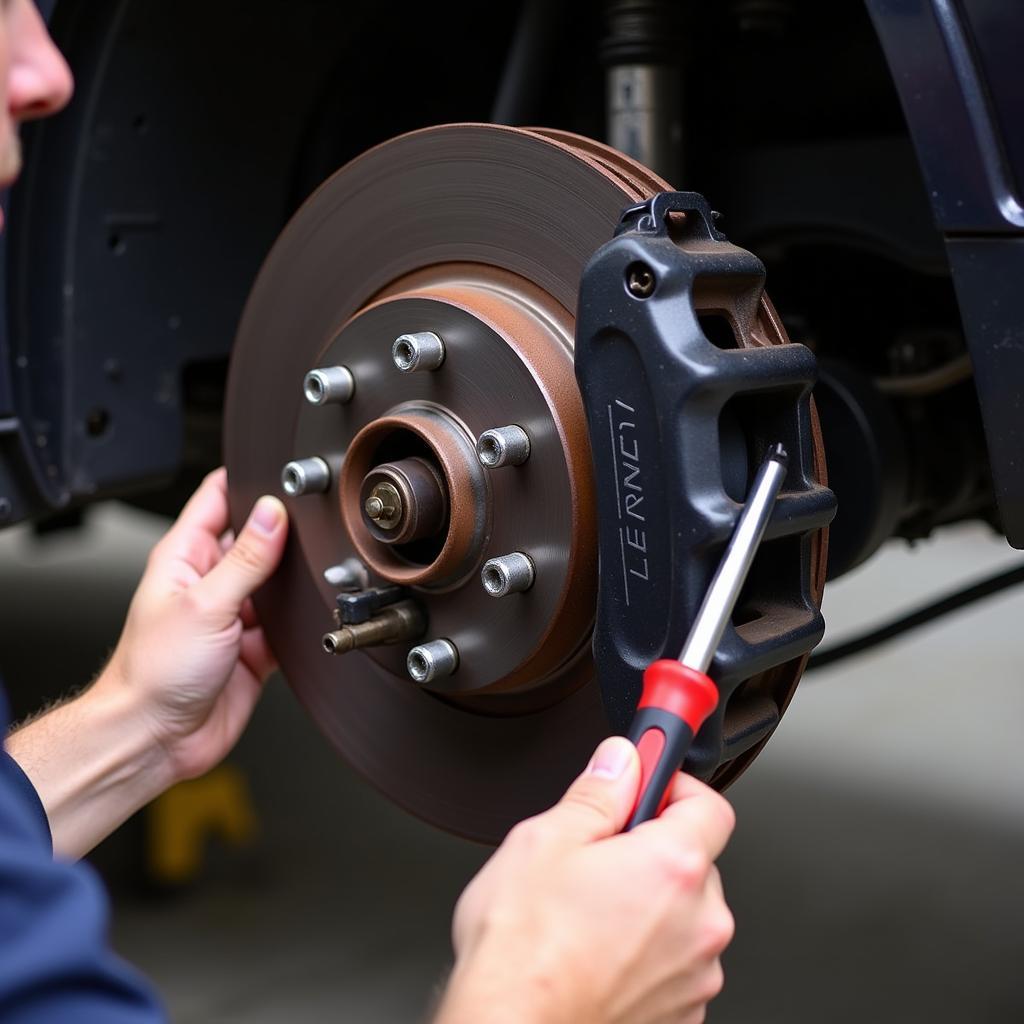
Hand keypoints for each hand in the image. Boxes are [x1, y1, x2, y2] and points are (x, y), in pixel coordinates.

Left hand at [7, 469, 287, 857]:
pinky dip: (302, 621)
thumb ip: (246, 559)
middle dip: (285, 531)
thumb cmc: (152, 674)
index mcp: (186, 557)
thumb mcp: (205, 604)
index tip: (283, 473)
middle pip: (258, 538)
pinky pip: (288, 625)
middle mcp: (211, 582)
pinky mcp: (255, 648)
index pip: (218, 499)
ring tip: (314, 574)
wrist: (156, 740)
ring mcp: (234, 615)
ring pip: (278, 582)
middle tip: (312, 526)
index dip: (248, 481)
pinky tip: (310, 618)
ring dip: (295, 580)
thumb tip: (274, 514)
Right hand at [436, 737, 735, 1023]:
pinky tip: (596, 950)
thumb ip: (597, 791)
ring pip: (682, 915)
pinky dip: (645, 951)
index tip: (647, 786)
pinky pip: (673, 962)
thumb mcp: (546, 840)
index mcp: (673, 867)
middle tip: (600, 853)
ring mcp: (694, 975)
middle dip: (652, 849)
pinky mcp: (680, 1013)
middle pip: (694, 861)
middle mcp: (700, 923)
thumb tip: (620, 761)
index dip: (675, 787)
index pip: (710, 804)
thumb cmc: (524, 950)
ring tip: (588, 911)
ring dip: (648, 904)